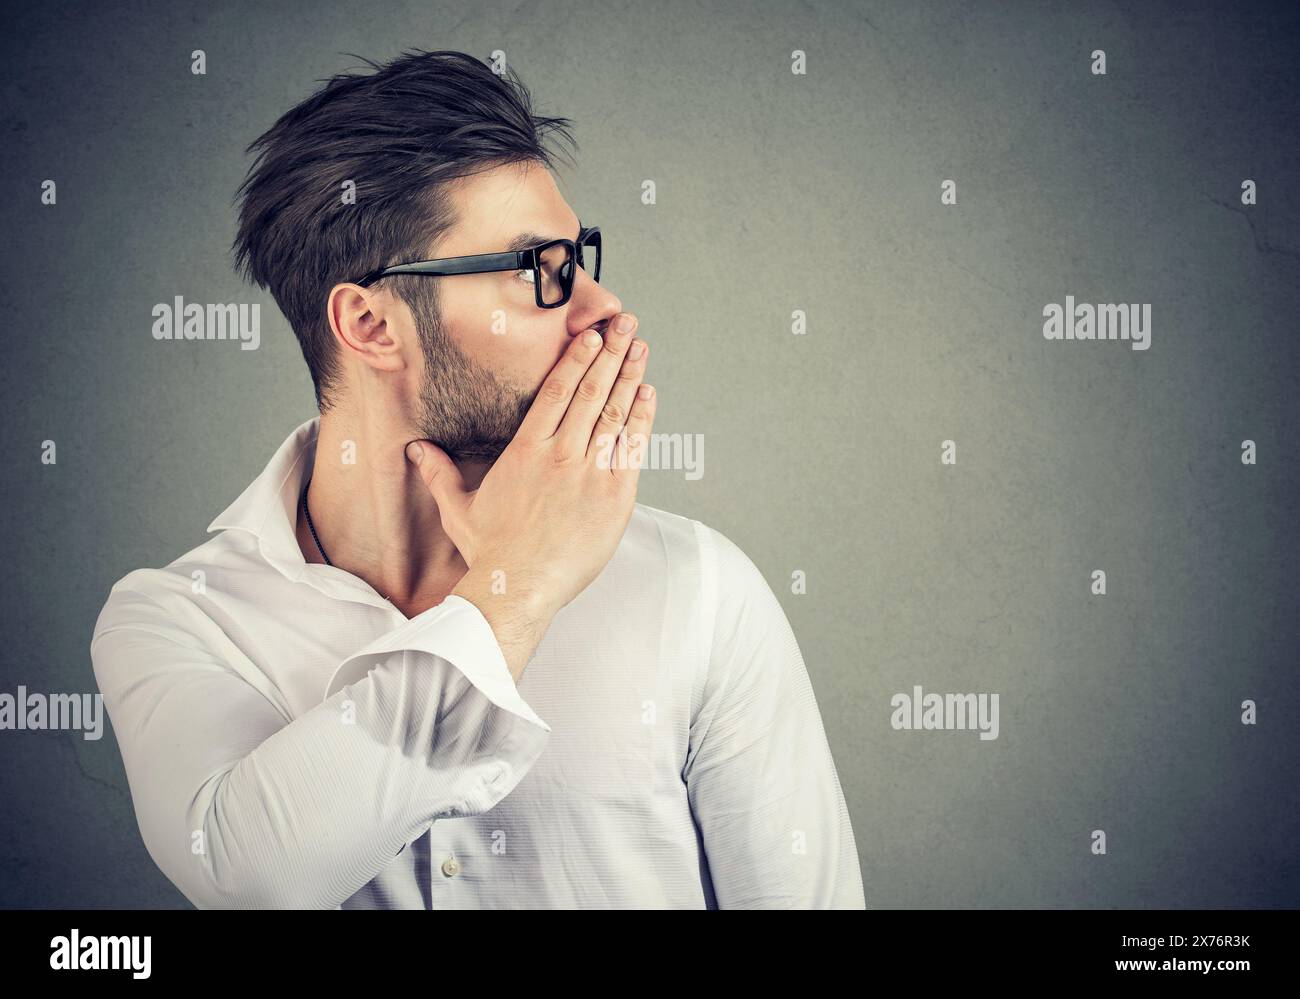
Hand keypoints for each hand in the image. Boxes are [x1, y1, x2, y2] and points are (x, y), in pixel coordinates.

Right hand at [406, 312, 655, 618]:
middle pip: (590, 392)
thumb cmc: (491, 551)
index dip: (575, 359)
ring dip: (629, 376)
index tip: (590, 334)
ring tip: (640, 347)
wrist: (519, 587)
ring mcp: (590, 475)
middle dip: (610, 353)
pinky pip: (632, 449)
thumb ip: (440, 474)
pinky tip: (648, 394)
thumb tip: (416, 451)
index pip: (555, 392)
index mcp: (526, 451)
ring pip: (613, 414)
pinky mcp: (615, 497)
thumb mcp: (459, 509)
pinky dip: (642, 419)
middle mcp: (561, 455)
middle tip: (625, 323)